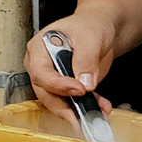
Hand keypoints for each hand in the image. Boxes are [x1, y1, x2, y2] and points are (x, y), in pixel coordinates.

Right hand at [24, 11, 117, 126]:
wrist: (100, 28)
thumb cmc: (89, 25)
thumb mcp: (89, 37)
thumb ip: (86, 59)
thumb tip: (85, 83)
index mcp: (39, 48)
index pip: (41, 73)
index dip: (58, 84)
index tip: (79, 89)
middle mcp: (41, 65)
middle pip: (46, 92)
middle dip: (65, 107)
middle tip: (82, 116)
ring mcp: (53, 78)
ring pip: (58, 102)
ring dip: (79, 111)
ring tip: (98, 113)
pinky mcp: (66, 88)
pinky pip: (73, 102)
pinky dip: (88, 108)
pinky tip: (102, 108)